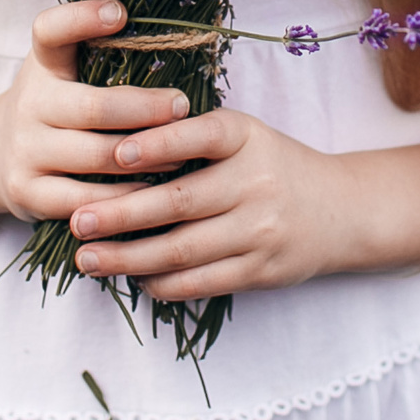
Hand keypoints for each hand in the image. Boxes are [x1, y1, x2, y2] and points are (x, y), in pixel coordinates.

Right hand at [0, 0, 190, 223]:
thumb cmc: (54, 104)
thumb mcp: (64, 70)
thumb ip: (103, 54)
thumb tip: (175, 37)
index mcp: (42, 64)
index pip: (51, 31)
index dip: (82, 18)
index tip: (120, 12)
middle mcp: (29, 103)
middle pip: (93, 107)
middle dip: (146, 109)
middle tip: (183, 106)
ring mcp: (25, 150)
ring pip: (96, 155)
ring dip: (147, 155)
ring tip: (181, 150)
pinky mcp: (27, 192)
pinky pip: (85, 199)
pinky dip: (124, 195)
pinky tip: (152, 189)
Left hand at [64, 107, 359, 300]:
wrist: (341, 211)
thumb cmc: (272, 166)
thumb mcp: (244, 136)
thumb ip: (191, 138)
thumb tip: (114, 151)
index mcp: (247, 138)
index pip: (201, 136)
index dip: (158, 145)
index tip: (115, 154)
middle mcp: (256, 182)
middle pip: (180, 203)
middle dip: (122, 214)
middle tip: (78, 222)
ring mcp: (260, 231)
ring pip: (183, 251)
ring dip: (129, 258)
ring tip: (89, 258)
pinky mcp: (261, 270)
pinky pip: (201, 282)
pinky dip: (161, 283)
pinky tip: (133, 278)